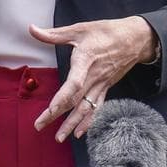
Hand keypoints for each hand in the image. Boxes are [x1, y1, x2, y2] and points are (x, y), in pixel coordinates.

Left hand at [29, 17, 155, 141]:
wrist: (135, 39)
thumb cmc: (106, 31)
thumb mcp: (79, 29)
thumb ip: (54, 34)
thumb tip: (32, 29)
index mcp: (86, 60)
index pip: (74, 83)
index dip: (63, 97)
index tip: (51, 109)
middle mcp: (94, 76)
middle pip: (74, 99)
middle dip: (57, 115)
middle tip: (39, 126)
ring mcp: (101, 84)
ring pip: (85, 107)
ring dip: (71, 123)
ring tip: (59, 138)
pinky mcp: (106, 87)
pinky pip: (96, 107)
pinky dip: (88, 121)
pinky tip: (79, 132)